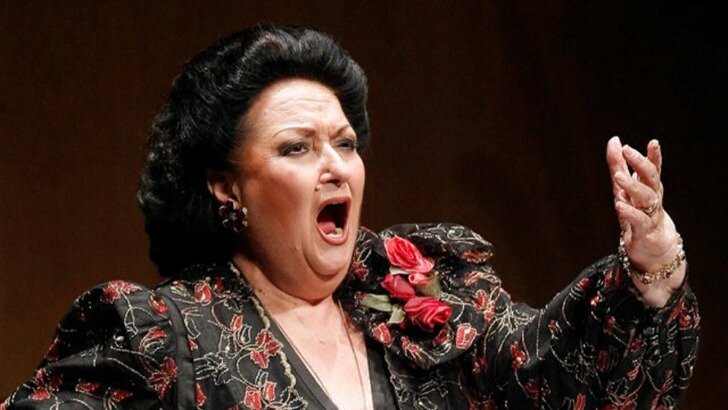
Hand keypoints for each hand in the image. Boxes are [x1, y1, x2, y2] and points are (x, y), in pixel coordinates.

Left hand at [606, 136, 685, 307]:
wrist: (652, 248)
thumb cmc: (638, 214)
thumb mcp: (624, 188)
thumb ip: (618, 165)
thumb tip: (613, 140)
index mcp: (648, 187)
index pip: (653, 168)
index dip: (654, 156)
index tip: (653, 142)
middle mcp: (652, 199)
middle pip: (651, 178)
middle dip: (640, 163)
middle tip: (627, 150)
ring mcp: (651, 214)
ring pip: (646, 197)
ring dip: (632, 185)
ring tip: (618, 176)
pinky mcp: (645, 231)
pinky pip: (639, 220)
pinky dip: (629, 212)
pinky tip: (619, 205)